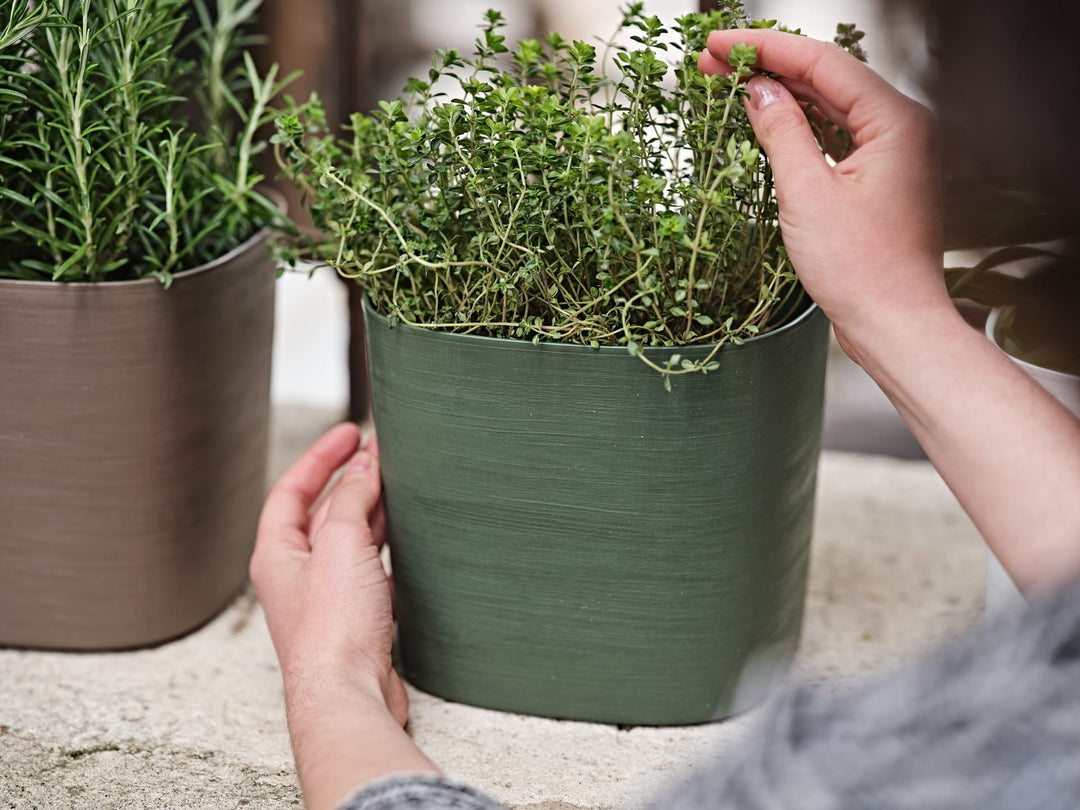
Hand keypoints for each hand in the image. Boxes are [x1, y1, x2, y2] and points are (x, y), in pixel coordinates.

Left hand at [251, 422, 404, 721]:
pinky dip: (384, 546)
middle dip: (352, 480)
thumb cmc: (332, 629)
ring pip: (348, 540)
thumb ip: (353, 499)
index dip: (320, 456)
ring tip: (398, 485)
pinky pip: (369, 569)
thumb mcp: (342, 544)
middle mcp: (297, 574)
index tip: (350, 433)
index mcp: (277, 553)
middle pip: (323, 512)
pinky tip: (405, 538)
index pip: (293, 489)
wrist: (348, 694)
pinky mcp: (355, 620)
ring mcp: (326, 598)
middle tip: (383, 454)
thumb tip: (364, 467)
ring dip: (371, 511)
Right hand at [699, 30, 946, 360]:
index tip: (718, 44)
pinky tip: (766, 121)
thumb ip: (781, 131)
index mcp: (895, 120)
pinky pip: (833, 137)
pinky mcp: (877, 180)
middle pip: (826, 78)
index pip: (821, 62)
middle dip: (768, 67)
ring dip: (781, 95)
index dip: (765, 48)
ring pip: (828, 106)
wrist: (894, 323)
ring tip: (730, 85)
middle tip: (713, 62)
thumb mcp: (807, 193)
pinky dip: (798, 127)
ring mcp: (891, 154)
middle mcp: (900, 128)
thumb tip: (758, 91)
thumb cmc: (862, 269)